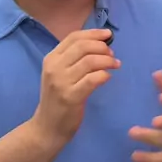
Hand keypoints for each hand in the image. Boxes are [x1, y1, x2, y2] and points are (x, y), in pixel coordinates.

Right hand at [32, 29, 119, 144]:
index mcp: (51, 59)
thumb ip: (73, 59)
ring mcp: (61, 82)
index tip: (108, 34)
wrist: (47, 127)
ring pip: (89, 61)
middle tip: (112, 54)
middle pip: (83, 46)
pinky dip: (104, 75)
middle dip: (102, 47)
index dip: (93, 33)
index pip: (73, 37)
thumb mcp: (58, 74)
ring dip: (106, 60)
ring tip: (114, 64)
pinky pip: (93, 79)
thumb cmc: (57, 98)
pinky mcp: (71, 97)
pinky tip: (108, 77)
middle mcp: (54, 68)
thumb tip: (99, 43)